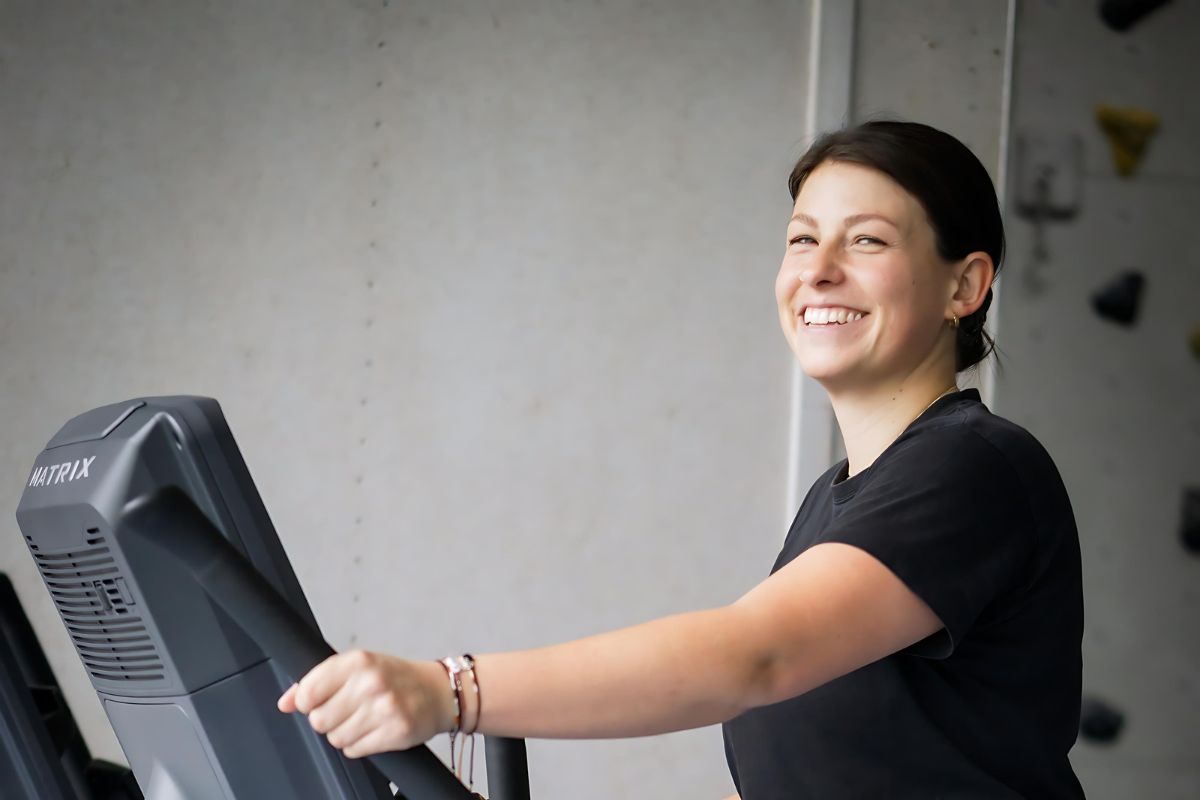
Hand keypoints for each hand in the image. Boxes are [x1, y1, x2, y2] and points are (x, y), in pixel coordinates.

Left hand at [277, 650, 451, 757]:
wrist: (437, 691)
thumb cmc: (394, 677)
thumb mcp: (357, 667)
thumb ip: (317, 681)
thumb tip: (285, 702)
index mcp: (357, 661)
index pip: (308, 692)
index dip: (307, 702)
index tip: (319, 701)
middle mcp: (370, 682)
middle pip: (319, 720)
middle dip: (328, 720)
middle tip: (347, 710)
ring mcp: (384, 708)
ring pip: (336, 739)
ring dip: (345, 734)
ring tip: (364, 720)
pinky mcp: (395, 731)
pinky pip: (354, 751)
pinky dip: (359, 745)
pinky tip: (374, 730)